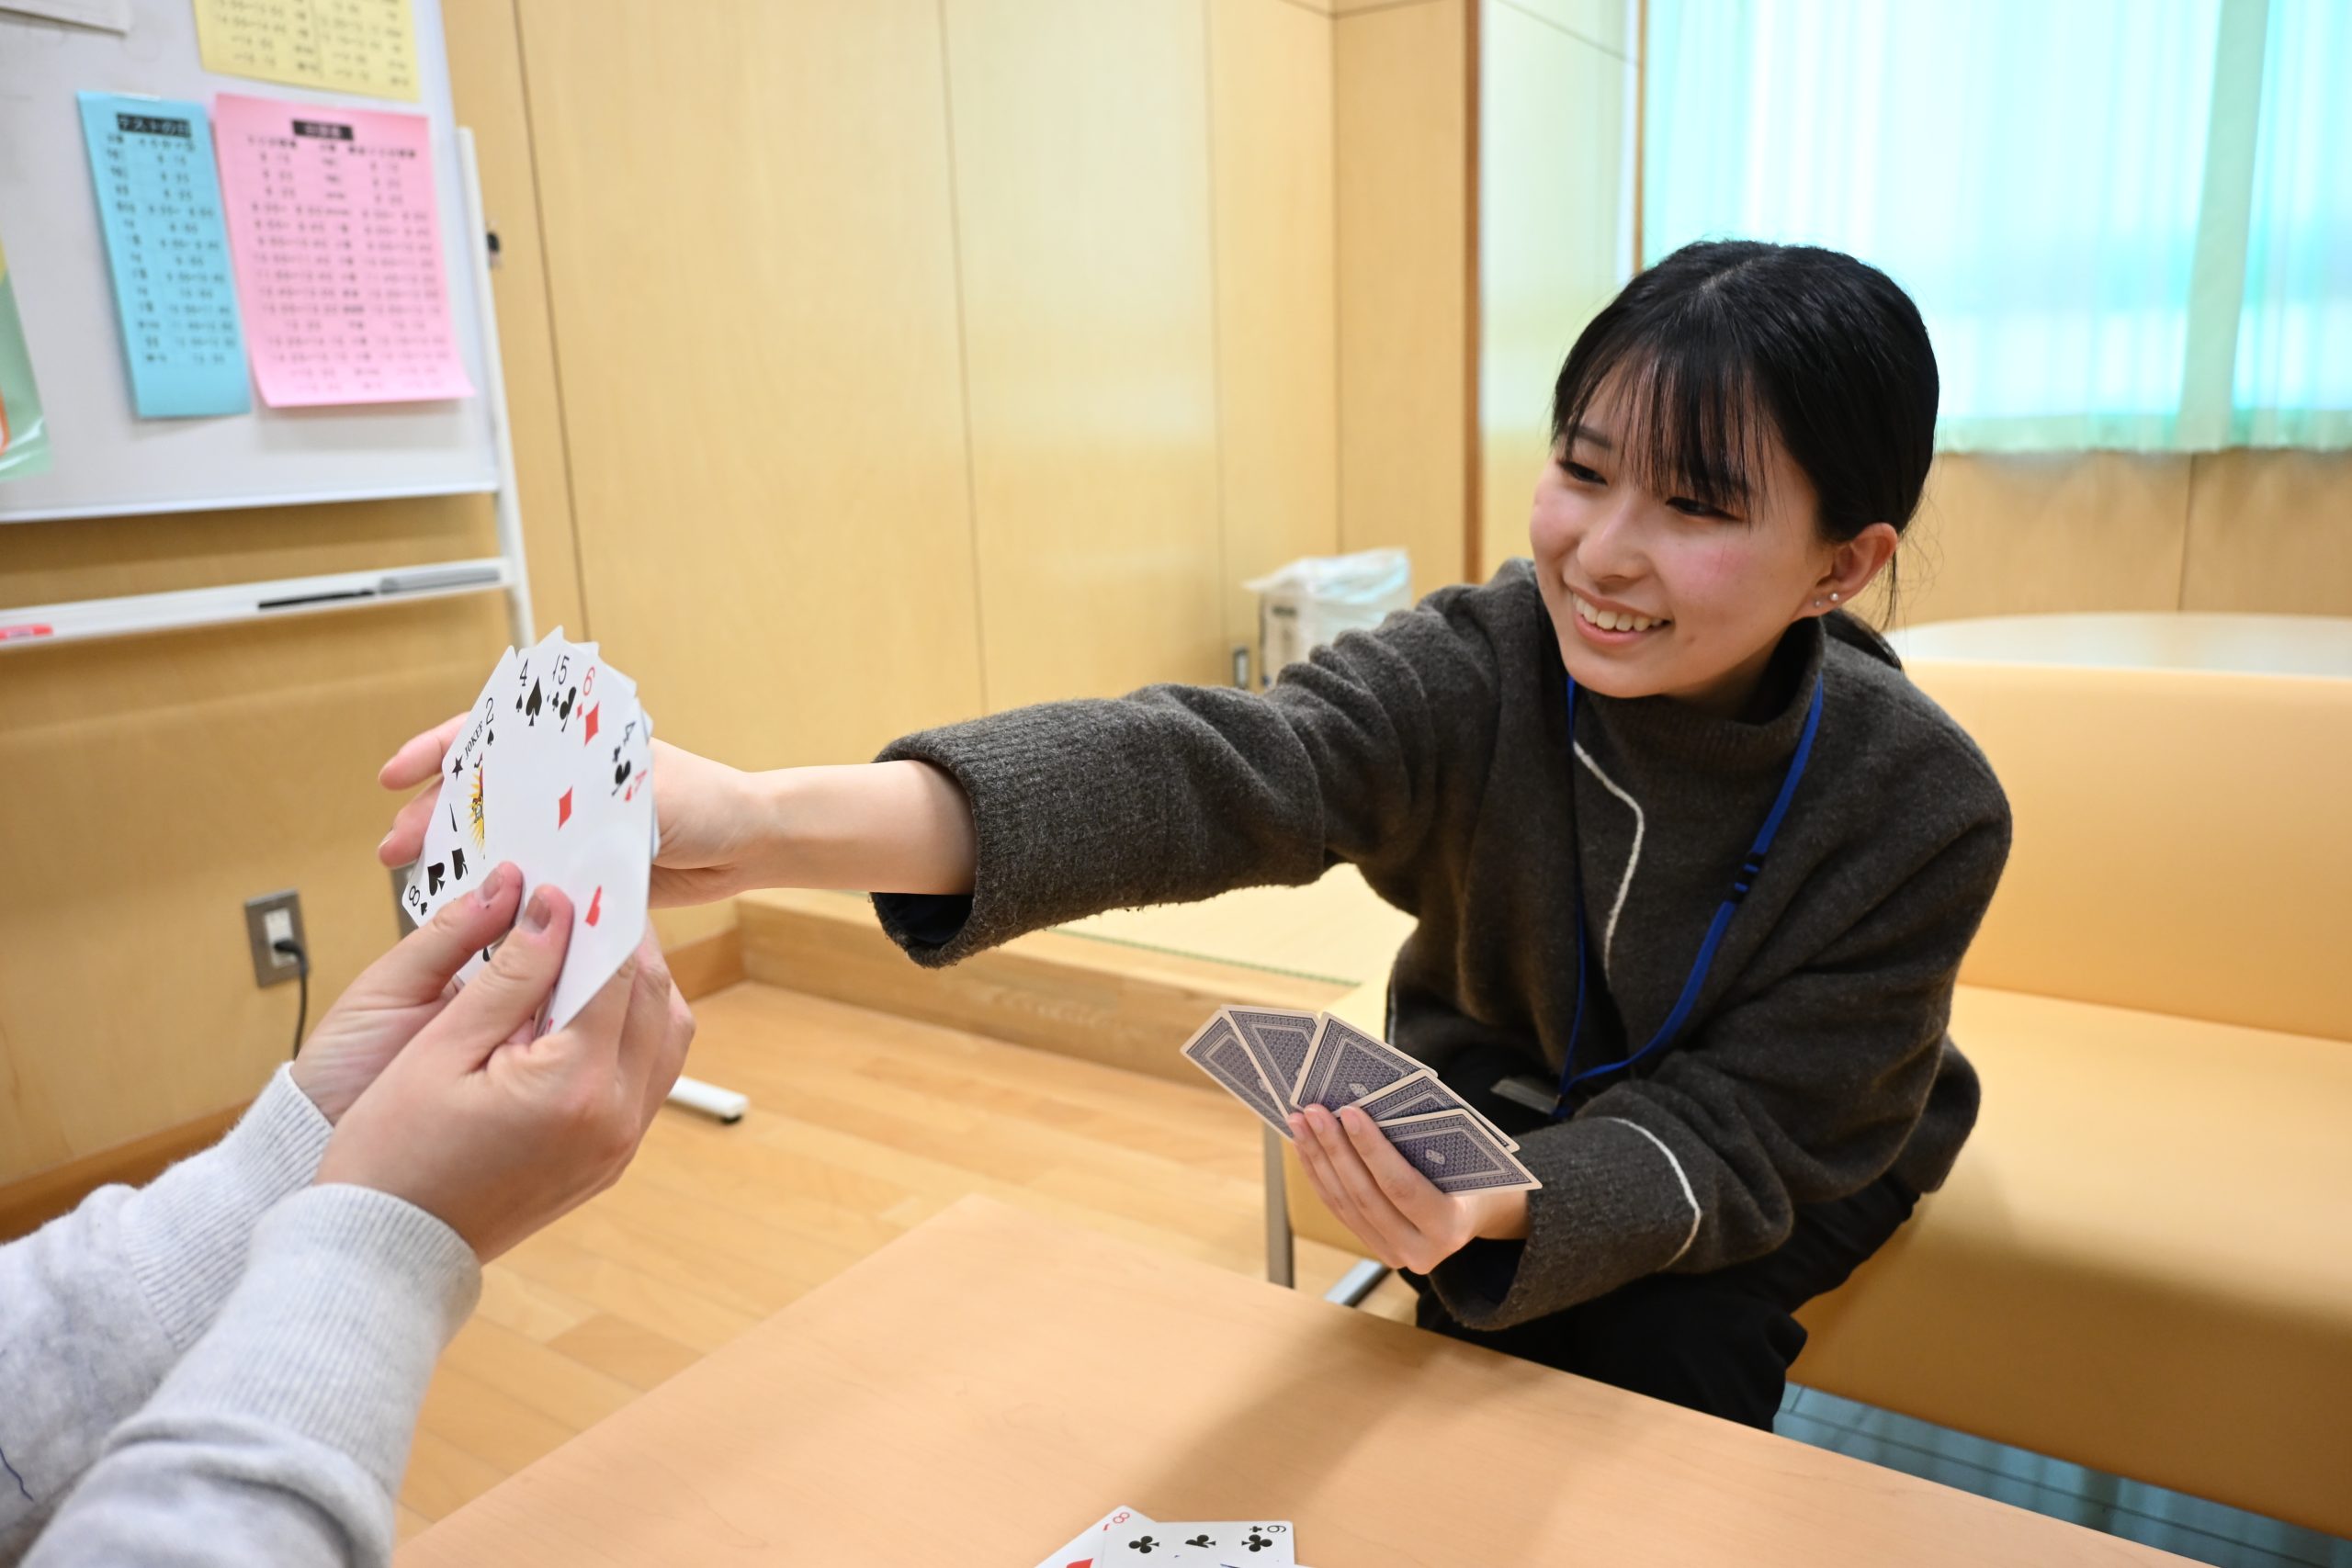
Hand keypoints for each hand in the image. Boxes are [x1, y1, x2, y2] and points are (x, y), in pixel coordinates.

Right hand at [314, 885, 696, 1261]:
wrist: (383, 1255)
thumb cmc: (391, 1157)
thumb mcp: (441, 1049)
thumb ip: (509, 973)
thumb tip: (554, 907)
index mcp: (576, 1086)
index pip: (618, 970)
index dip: (604, 913)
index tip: (588, 874)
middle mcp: (615, 1119)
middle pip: (656, 999)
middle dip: (627, 943)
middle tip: (588, 902)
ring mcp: (619, 1146)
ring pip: (665, 1037)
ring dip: (637, 987)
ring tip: (582, 950)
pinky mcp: (610, 1161)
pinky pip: (647, 1077)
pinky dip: (629, 1031)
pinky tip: (580, 1009)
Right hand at [376, 715, 767, 905]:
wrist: (750, 844)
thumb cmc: (705, 802)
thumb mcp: (639, 795)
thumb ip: (585, 808)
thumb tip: (531, 830)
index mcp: (573, 745)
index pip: (490, 736)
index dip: (437, 751)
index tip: (395, 775)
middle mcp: (563, 782)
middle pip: (482, 792)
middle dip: (434, 816)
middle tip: (396, 849)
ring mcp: (569, 824)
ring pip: (498, 837)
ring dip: (458, 857)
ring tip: (416, 882)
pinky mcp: (580, 867)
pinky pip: (529, 876)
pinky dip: (498, 889)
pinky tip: (468, 910)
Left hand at [1288, 1104, 1528, 1275]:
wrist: (1475, 1213)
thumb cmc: (1474, 1174)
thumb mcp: (1464, 1160)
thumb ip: (1426, 1143)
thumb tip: (1368, 1104)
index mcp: (1448, 1227)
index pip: (1401, 1187)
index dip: (1372, 1150)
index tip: (1348, 1112)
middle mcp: (1420, 1251)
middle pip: (1365, 1196)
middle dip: (1335, 1149)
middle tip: (1314, 1111)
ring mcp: (1394, 1254)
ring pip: (1345, 1204)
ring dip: (1318, 1159)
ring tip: (1300, 1122)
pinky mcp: (1375, 1248)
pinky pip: (1339, 1210)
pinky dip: (1319, 1175)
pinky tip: (1305, 1147)